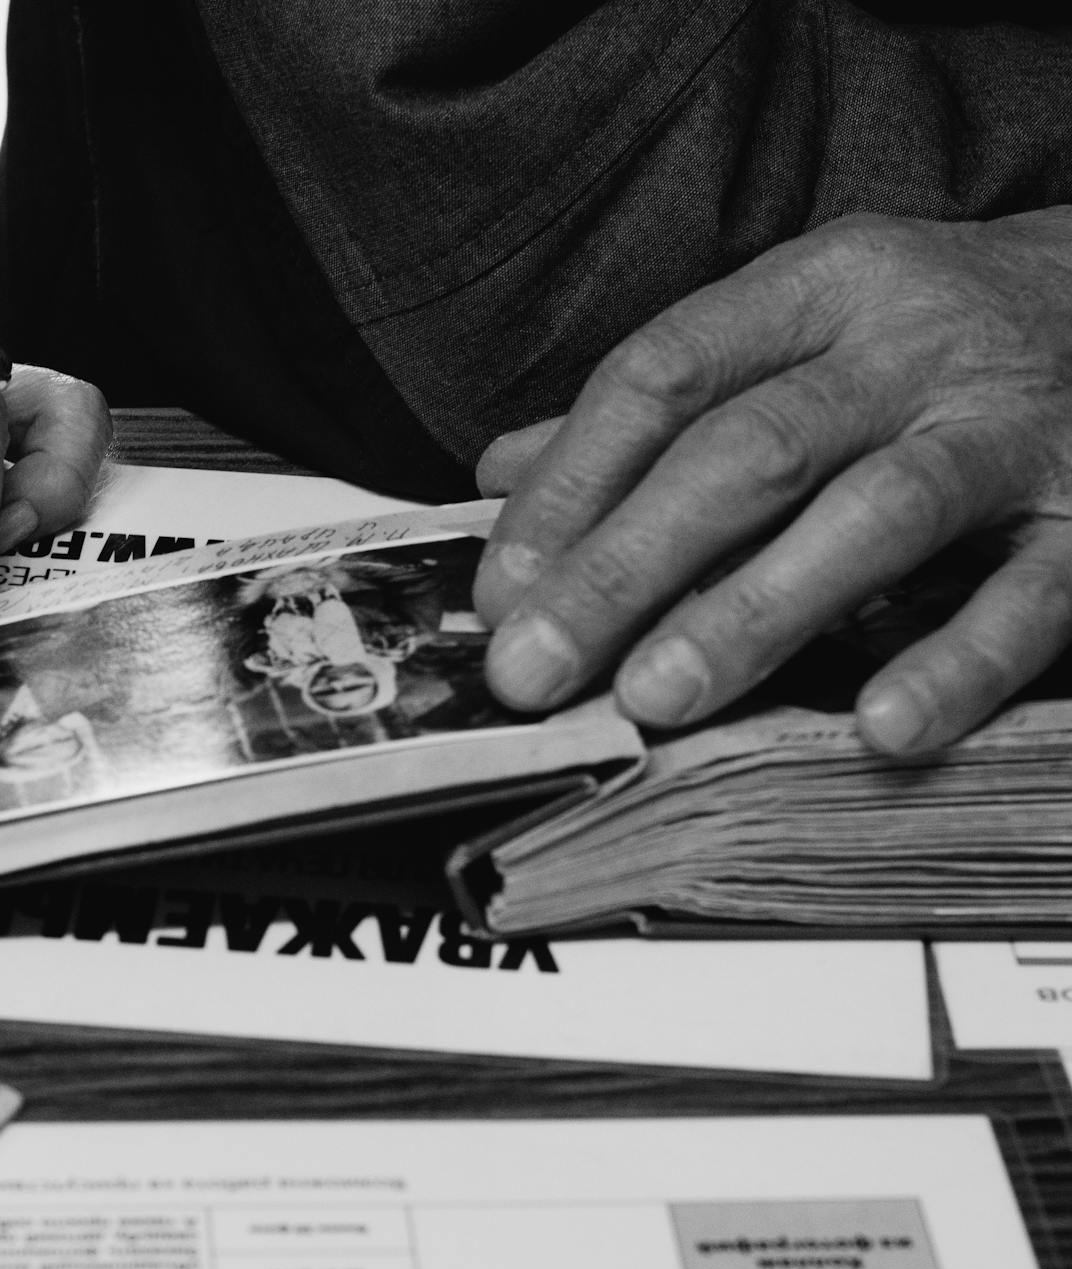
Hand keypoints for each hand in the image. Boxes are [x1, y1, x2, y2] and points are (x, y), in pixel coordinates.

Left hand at [472, 208, 1071, 754]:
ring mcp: (1015, 431)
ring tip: (656, 697)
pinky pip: (1028, 595)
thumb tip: (503, 476)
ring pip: (874, 515)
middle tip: (535, 668)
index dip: (572, 483)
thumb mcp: (804, 326)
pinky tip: (880, 725)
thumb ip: (661, 405)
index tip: (502, 585)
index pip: (666, 373)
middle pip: (747, 452)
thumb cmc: (944, 330)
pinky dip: (955, 662)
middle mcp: (915, 350)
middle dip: (625, 567)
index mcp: (822, 290)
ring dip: (755, 612)